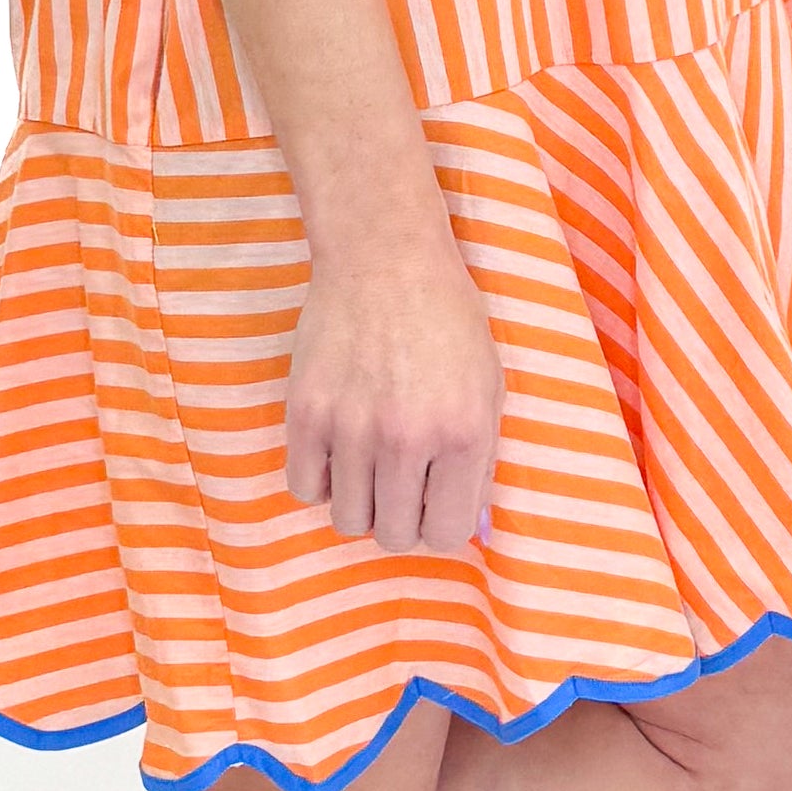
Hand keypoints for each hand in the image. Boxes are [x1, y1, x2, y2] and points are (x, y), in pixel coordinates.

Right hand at [284, 209, 504, 553]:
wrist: (385, 254)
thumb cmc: (446, 317)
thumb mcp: (488, 385)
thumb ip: (482, 461)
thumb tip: (473, 525)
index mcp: (463, 433)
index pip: (449, 532)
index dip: (442, 522)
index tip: (435, 500)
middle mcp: (408, 438)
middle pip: (395, 535)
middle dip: (402, 517)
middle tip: (402, 481)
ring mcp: (351, 426)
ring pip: (348, 519)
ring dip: (360, 500)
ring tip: (369, 462)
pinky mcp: (305, 410)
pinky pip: (303, 486)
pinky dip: (319, 477)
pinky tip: (336, 446)